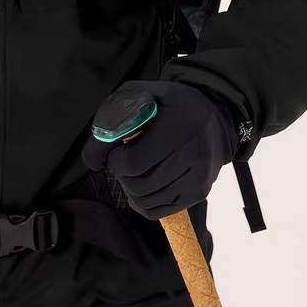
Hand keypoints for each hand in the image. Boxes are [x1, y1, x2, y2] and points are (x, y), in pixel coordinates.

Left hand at [81, 79, 240, 219]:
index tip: (118, 150)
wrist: (214, 117)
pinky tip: (143, 184)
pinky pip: (158, 212)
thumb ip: (110, 120)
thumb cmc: (170, 104)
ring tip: (136, 170)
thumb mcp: (141, 94)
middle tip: (126, 159)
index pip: (134, 163)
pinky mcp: (198, 193)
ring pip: (146, 202)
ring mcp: (198, 178)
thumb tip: (91, 161)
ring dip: (131, 189)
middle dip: (122, 174)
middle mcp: (193, 156)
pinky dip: (143, 202)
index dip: (116, 160)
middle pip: (138, 185)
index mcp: (177, 127)